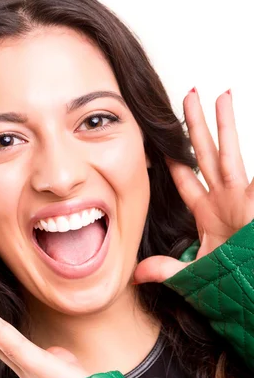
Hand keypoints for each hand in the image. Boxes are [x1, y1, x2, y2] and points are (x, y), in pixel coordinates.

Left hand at [133, 88, 253, 283]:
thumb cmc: (233, 282)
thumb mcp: (195, 274)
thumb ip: (166, 270)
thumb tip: (135, 276)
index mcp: (209, 212)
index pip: (187, 180)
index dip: (174, 161)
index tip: (160, 142)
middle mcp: (226, 199)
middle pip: (207, 154)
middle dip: (197, 126)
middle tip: (188, 96)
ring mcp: (244, 197)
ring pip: (231, 153)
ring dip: (225, 125)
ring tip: (221, 95)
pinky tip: (242, 122)